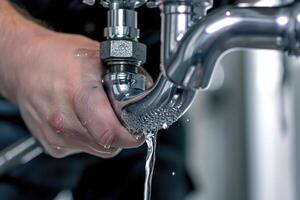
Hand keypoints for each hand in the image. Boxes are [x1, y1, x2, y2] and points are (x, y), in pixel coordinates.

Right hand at [2, 32, 143, 157]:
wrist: (23, 64)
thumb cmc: (56, 56)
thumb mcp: (98, 56)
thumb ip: (127, 75)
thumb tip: (146, 91)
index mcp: (78, 94)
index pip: (111, 132)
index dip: (131, 135)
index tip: (139, 129)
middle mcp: (63, 119)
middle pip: (108, 144)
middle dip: (122, 135)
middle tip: (123, 120)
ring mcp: (56, 135)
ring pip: (98, 149)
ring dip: (107, 137)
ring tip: (101, 115)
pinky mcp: (52, 145)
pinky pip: (83, 148)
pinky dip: (91, 138)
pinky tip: (85, 120)